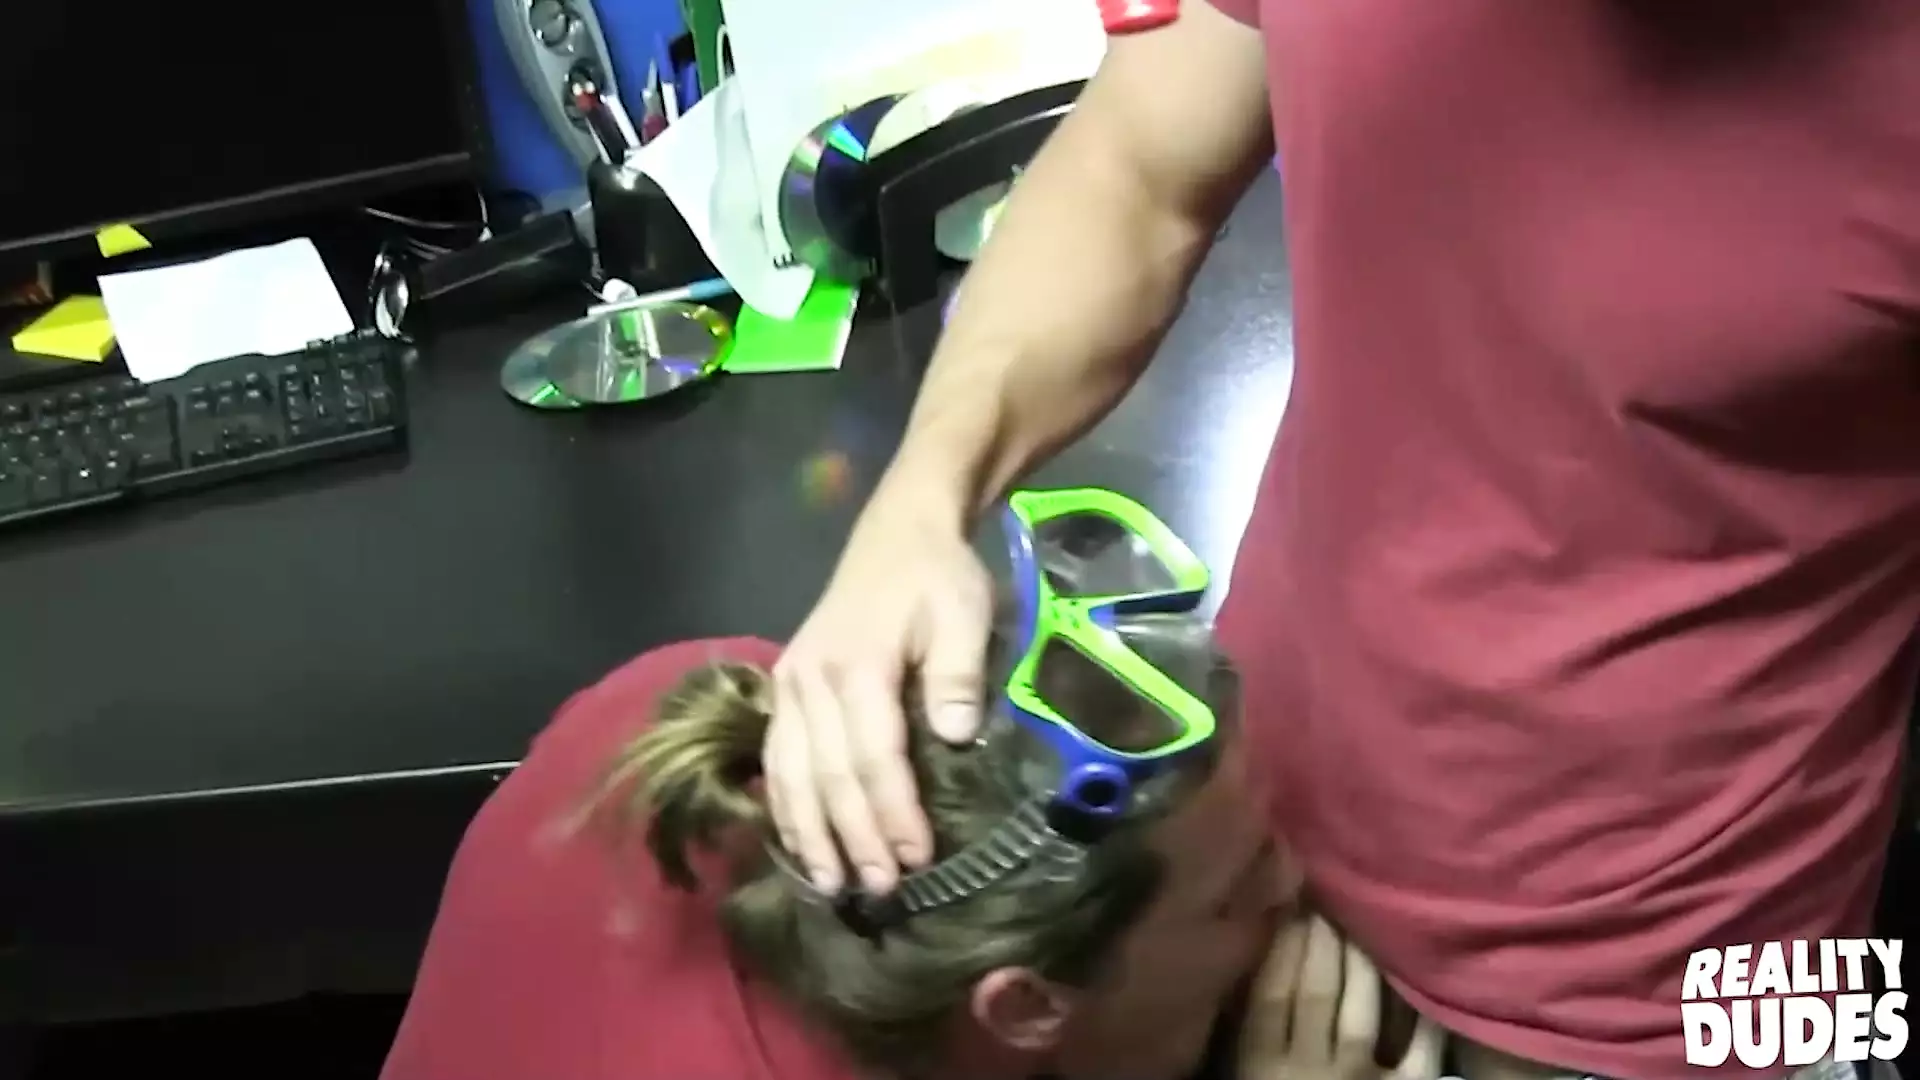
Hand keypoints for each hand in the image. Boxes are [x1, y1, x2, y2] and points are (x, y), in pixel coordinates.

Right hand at [764, 492, 993, 893]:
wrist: (898, 534)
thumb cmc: (937, 579)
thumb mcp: (964, 612)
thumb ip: (957, 672)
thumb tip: (953, 736)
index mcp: (857, 664)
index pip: (872, 754)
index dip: (893, 811)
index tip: (917, 857)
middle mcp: (811, 680)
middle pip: (827, 775)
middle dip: (854, 838)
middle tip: (880, 891)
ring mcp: (790, 686)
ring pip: (791, 774)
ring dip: (810, 835)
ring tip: (831, 886)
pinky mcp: (784, 690)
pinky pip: (776, 760)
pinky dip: (785, 808)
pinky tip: (799, 845)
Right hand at [1238, 914, 1446, 1079]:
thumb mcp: (1246, 1078)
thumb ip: (1250, 1038)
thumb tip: (1246, 971)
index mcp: (1259, 1067)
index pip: (1267, 991)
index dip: (1279, 943)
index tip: (1286, 904)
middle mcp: (1307, 1067)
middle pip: (1314, 989)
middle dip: (1321, 939)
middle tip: (1324, 900)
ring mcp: (1359, 1079)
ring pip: (1360, 1006)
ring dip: (1360, 960)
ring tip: (1359, 927)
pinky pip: (1420, 1046)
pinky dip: (1422, 1013)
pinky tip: (1418, 980)